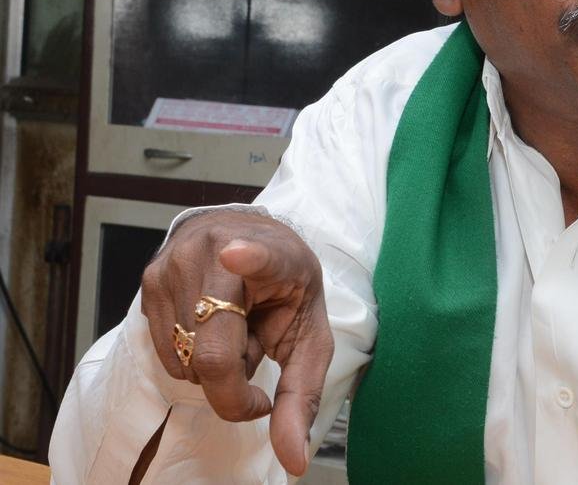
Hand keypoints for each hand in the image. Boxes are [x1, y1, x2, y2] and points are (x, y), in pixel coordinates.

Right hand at [140, 210, 333, 476]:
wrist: (249, 237)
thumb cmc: (285, 289)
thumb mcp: (309, 337)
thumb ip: (302, 397)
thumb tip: (294, 461)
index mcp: (271, 255)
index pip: (257, 256)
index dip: (247, 258)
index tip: (235, 254)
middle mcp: (214, 252)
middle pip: (213, 354)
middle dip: (238, 376)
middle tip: (258, 349)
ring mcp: (174, 265)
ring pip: (186, 357)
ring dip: (214, 364)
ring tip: (234, 328)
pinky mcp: (147, 279)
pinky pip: (166, 351)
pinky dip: (191, 354)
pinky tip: (210, 324)